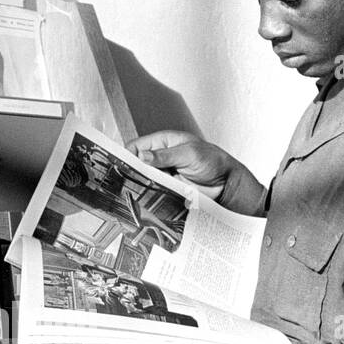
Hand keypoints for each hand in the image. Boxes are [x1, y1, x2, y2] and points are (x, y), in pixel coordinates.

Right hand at [129, 131, 265, 215]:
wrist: (226, 184)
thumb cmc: (212, 161)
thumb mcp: (189, 154)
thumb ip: (165, 155)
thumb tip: (143, 155)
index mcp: (163, 143)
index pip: (137, 146)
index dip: (126, 154)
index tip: (118, 165)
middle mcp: (160, 159)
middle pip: (137, 165)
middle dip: (129, 172)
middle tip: (121, 181)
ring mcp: (163, 175)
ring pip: (143, 180)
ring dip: (138, 186)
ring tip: (129, 193)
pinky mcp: (167, 190)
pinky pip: (153, 193)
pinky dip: (148, 196)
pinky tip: (143, 200)